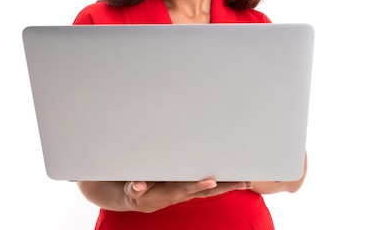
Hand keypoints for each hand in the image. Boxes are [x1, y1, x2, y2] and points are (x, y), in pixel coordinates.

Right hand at [123, 180, 251, 212]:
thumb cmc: (137, 191)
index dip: (198, 185)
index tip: (211, 181)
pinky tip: (234, 180)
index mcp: (170, 193)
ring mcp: (188, 191)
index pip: (187, 188)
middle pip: (207, 190)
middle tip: (243, 182)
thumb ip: (134, 188)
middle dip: (225, 187)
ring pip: (211, 189)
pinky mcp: (189, 188)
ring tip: (247, 181)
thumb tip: (137, 186)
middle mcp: (183, 193)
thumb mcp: (132, 190)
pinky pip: (209, 186)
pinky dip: (222, 184)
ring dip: (229, 185)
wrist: (139, 199)